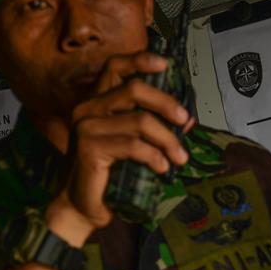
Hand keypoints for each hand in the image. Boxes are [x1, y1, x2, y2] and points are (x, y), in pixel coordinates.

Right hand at [59, 52, 192, 229]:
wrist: (83, 208)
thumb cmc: (110, 176)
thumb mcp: (134, 147)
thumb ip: (154, 129)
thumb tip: (187, 119)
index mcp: (95, 103)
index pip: (114, 68)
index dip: (139, 60)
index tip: (165, 64)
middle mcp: (86, 109)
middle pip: (134, 90)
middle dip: (166, 103)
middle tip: (185, 121)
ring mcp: (86, 127)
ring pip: (140, 121)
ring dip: (167, 139)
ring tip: (179, 158)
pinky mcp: (89, 148)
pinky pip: (133, 146)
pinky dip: (155, 156)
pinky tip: (162, 168)